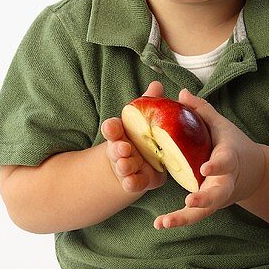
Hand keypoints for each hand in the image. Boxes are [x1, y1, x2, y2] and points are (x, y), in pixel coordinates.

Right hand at [101, 80, 168, 194]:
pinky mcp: (136, 181)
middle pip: (116, 147)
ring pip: (122, 166)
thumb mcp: (145, 120)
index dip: (111, 128)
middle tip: (124, 147)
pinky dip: (131, 183)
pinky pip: (132, 183)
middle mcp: (121, 149)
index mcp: (122, 133)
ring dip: (123, 165)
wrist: (142, 165)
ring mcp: (127, 166)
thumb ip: (150, 103)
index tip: (111, 127)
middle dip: (118, 147)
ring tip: (126, 164)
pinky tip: (130, 182)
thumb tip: (157, 84)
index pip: (113, 128)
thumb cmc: (143, 136)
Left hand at [153, 88, 266, 229]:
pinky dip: (179, 221)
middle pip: (217, 193)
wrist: (252, 172)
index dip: (217, 165)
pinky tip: (160, 224)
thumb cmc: (232, 144)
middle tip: (190, 201)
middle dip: (205, 199)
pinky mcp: (209, 206)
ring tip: (163, 223)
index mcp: (229, 158)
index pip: (225, 162)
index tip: (205, 167)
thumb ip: (202, 111)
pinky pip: (194, 216)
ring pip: (204, 211)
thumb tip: (182, 93)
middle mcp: (224, 181)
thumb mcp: (221, 126)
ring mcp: (217, 196)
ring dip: (184, 218)